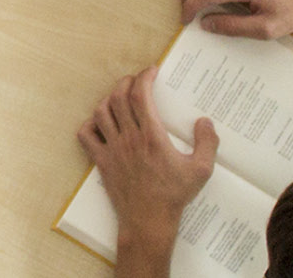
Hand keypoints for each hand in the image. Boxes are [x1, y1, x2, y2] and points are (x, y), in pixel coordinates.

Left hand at [76, 67, 216, 240]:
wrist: (148, 221)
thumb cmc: (174, 196)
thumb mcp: (201, 170)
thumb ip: (207, 143)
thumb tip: (204, 121)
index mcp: (152, 137)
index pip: (141, 96)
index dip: (144, 77)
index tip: (152, 71)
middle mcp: (129, 139)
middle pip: (119, 98)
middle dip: (126, 82)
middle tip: (136, 80)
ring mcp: (112, 149)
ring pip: (101, 112)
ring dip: (109, 99)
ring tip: (120, 96)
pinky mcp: (101, 161)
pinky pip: (85, 136)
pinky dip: (89, 123)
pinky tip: (100, 122)